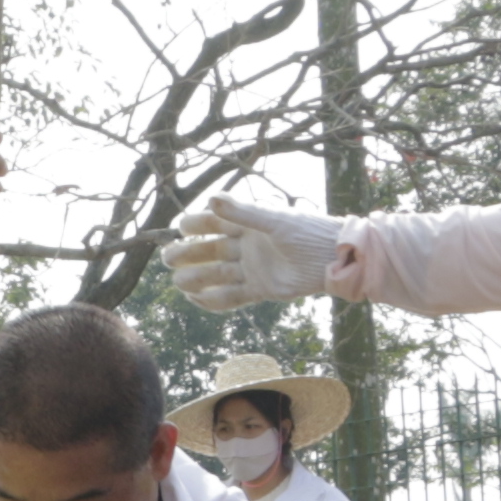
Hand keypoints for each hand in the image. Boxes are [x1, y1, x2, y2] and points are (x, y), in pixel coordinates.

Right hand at [167, 191, 353, 312]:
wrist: (333, 259)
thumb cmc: (307, 232)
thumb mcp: (274, 221)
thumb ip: (243, 213)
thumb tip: (211, 200)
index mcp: (250, 224)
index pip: (215, 223)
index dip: (196, 225)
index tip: (179, 228)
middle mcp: (248, 246)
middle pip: (211, 250)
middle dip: (189, 254)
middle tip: (167, 258)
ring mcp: (253, 268)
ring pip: (218, 274)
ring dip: (197, 278)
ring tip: (177, 282)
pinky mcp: (261, 289)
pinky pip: (233, 296)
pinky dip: (214, 299)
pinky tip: (196, 299)